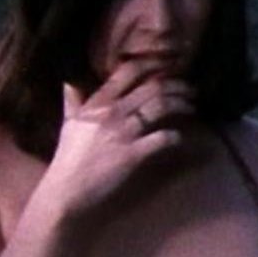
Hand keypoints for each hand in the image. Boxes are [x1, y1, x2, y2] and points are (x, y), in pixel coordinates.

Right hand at [39, 58, 194, 221]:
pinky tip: (178, 138)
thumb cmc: (68, 159)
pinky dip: (174, 136)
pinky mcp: (133, 154)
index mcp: (97, 103)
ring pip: (161, 107)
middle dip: (177, 85)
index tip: (168, 67)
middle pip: (152, 88)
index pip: (127, 72)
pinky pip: (162, 138)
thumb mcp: (68, 125)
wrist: (66, 191)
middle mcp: (112, 113)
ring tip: (191, 107)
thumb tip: (69, 82)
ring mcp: (124, 133)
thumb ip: (73, 102)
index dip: (152, 65)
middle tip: (190, 89)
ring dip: (181, 104)